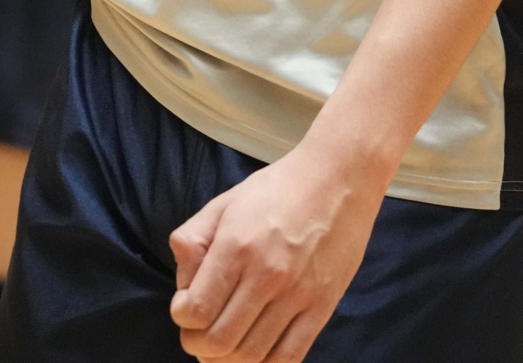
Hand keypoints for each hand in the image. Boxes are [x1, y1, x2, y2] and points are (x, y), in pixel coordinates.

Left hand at [168, 145, 383, 361]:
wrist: (341, 177)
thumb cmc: (279, 188)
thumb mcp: (225, 202)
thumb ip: (193, 240)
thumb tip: (183, 283)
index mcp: (237, 246)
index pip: (195, 310)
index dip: (182, 317)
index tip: (188, 305)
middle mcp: (267, 274)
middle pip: (218, 341)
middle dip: (198, 345)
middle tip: (200, 332)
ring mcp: (298, 294)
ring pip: (250, 356)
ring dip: (228, 360)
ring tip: (225, 344)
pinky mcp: (323, 306)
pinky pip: (289, 356)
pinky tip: (256, 351)